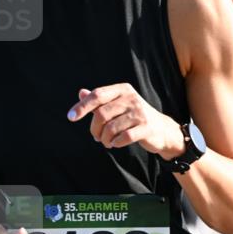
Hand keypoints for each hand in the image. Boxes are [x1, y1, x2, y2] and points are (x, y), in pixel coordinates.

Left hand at [67, 85, 184, 158]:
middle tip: (96, 137)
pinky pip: (124, 138)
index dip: (82, 106)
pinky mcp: (146, 127)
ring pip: (111, 128)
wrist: (162, 130)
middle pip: (102, 114)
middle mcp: (132, 98)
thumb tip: (81, 92)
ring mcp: (140, 113)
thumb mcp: (118, 105)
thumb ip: (100, 100)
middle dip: (94, 129)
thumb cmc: (134, 117)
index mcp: (123, 90)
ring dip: (105, 139)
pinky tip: (116, 144)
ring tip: (107, 142)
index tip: (71, 117)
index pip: (97, 95)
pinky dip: (116, 143)